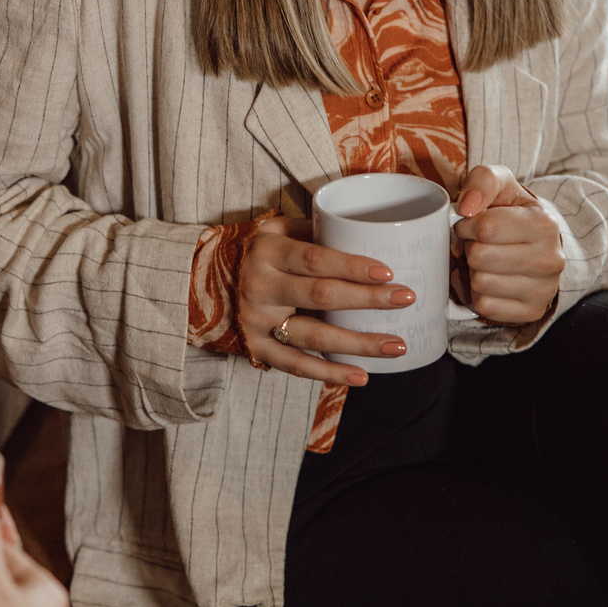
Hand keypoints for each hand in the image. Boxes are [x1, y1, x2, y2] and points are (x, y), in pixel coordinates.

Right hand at [239, 216, 416, 383]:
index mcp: (267, 252)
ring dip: (359, 343)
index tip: (387, 272)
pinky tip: (361, 376)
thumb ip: (312, 230)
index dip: (351, 266)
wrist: (201, 284)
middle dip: (368, 299)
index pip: (314, 259)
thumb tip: (365, 232)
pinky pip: (296, 365)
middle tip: (406, 299)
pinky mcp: (257, 349)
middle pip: (321, 296)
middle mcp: (260, 287)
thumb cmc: (253, 252)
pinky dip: (329, 373)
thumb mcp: (273, 230)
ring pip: (314, 336)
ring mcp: (258, 322)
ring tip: (397, 344)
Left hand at [453, 165, 563, 325]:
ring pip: (481, 283)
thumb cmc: (510, 211)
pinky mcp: (531, 312)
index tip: (473, 222)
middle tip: (481, 243)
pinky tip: (493, 280)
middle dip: (471, 247)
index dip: (468, 224)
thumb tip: (467, 206)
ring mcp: (544, 290)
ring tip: (488, 260)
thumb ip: (483, 180)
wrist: (534, 243)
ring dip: (475, 271)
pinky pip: (485, 307)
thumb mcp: (500, 184)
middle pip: (480, 257)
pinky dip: (480, 294)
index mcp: (545, 225)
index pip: (486, 228)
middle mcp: (551, 260)